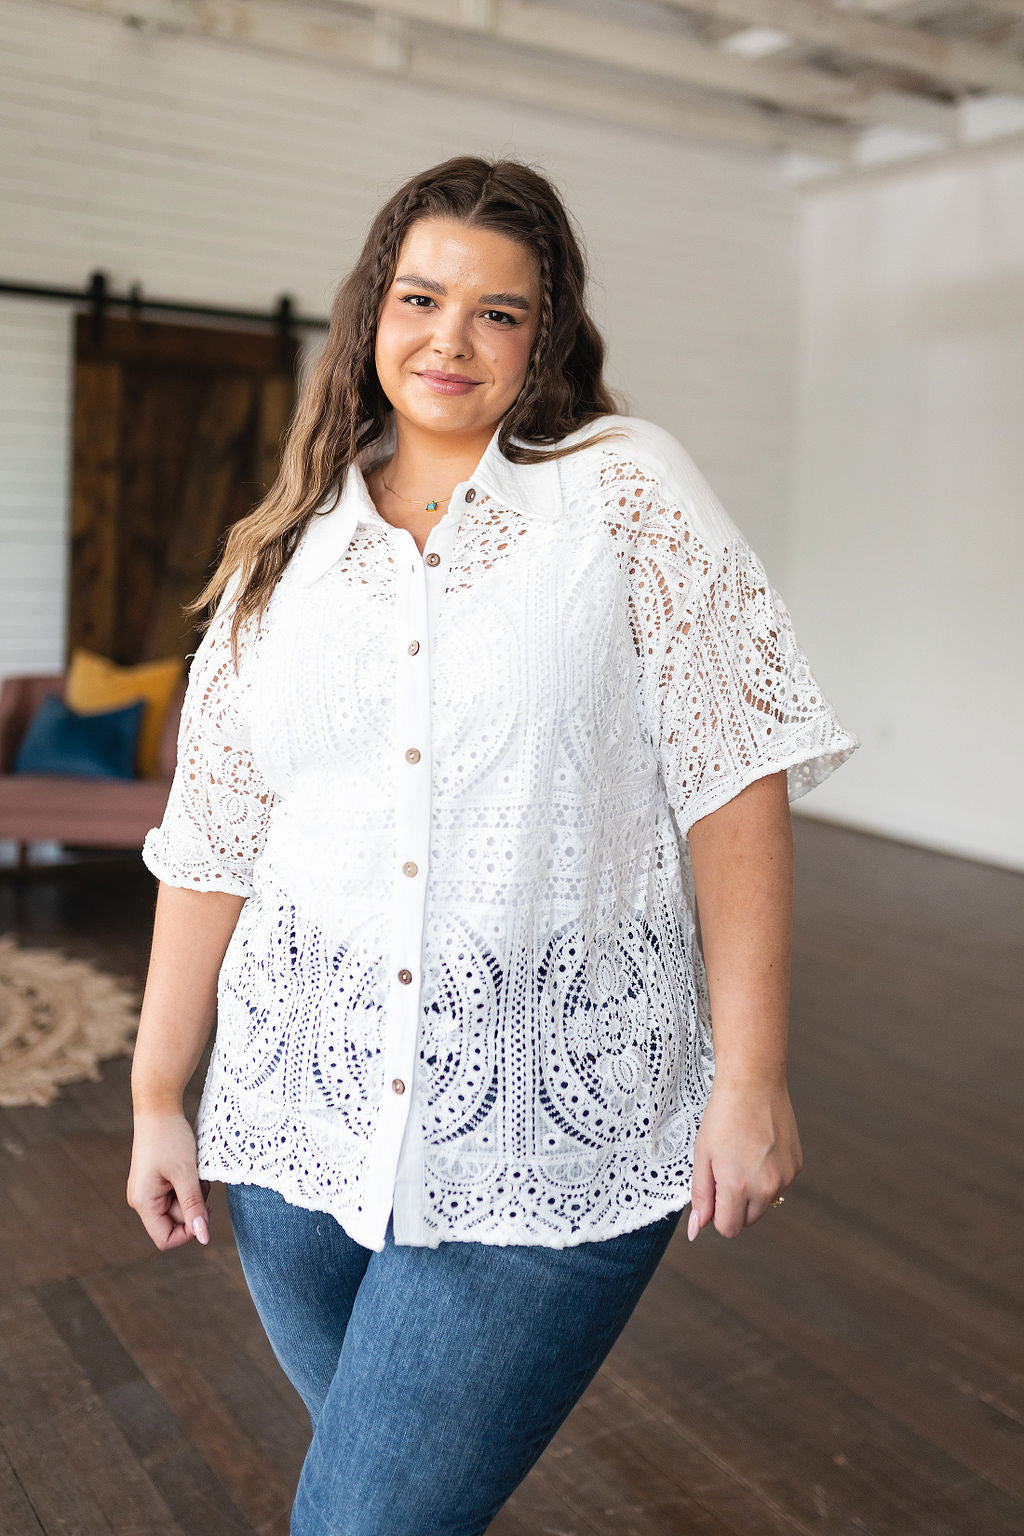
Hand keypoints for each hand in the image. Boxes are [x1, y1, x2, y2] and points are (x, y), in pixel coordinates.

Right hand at [127, 1111, 211, 1249]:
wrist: (159, 1108)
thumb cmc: (170, 1139)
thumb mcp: (186, 1174)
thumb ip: (194, 1207)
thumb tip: (203, 1238)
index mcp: (143, 1203)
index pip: (165, 1239)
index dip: (188, 1232)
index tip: (204, 1211)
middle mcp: (143, 1200)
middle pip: (175, 1222)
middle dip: (193, 1206)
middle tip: (200, 1181)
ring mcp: (150, 1190)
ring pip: (180, 1206)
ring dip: (194, 1193)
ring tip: (195, 1170)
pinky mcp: (158, 1181)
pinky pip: (178, 1193)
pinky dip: (190, 1184)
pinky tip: (191, 1167)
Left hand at [687, 1075, 801, 1240]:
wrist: (753, 1084)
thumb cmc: (722, 1117)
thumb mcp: (702, 1155)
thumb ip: (701, 1196)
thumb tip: (697, 1231)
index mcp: (738, 1187)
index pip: (729, 1229)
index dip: (716, 1215)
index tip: (713, 1191)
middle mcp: (766, 1188)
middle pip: (748, 1221)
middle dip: (734, 1206)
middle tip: (725, 1171)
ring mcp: (785, 1178)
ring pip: (765, 1204)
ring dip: (752, 1192)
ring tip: (743, 1156)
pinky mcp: (796, 1167)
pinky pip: (779, 1185)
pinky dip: (768, 1176)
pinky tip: (760, 1149)